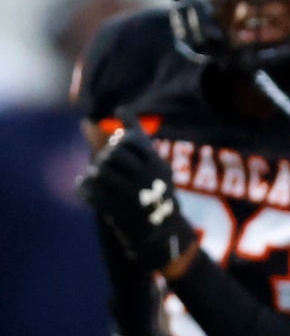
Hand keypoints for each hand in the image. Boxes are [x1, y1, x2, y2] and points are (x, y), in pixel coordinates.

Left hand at [79, 130, 195, 272]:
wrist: (160, 227)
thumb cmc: (152, 185)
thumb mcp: (153, 160)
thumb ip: (137, 134)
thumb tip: (121, 108)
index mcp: (157, 166)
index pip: (127, 141)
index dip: (118, 143)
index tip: (120, 151)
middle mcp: (146, 180)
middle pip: (111, 156)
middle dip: (104, 158)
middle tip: (105, 164)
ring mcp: (132, 197)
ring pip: (99, 173)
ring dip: (93, 173)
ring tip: (97, 177)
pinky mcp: (116, 212)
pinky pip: (89, 193)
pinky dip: (83, 188)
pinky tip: (86, 188)